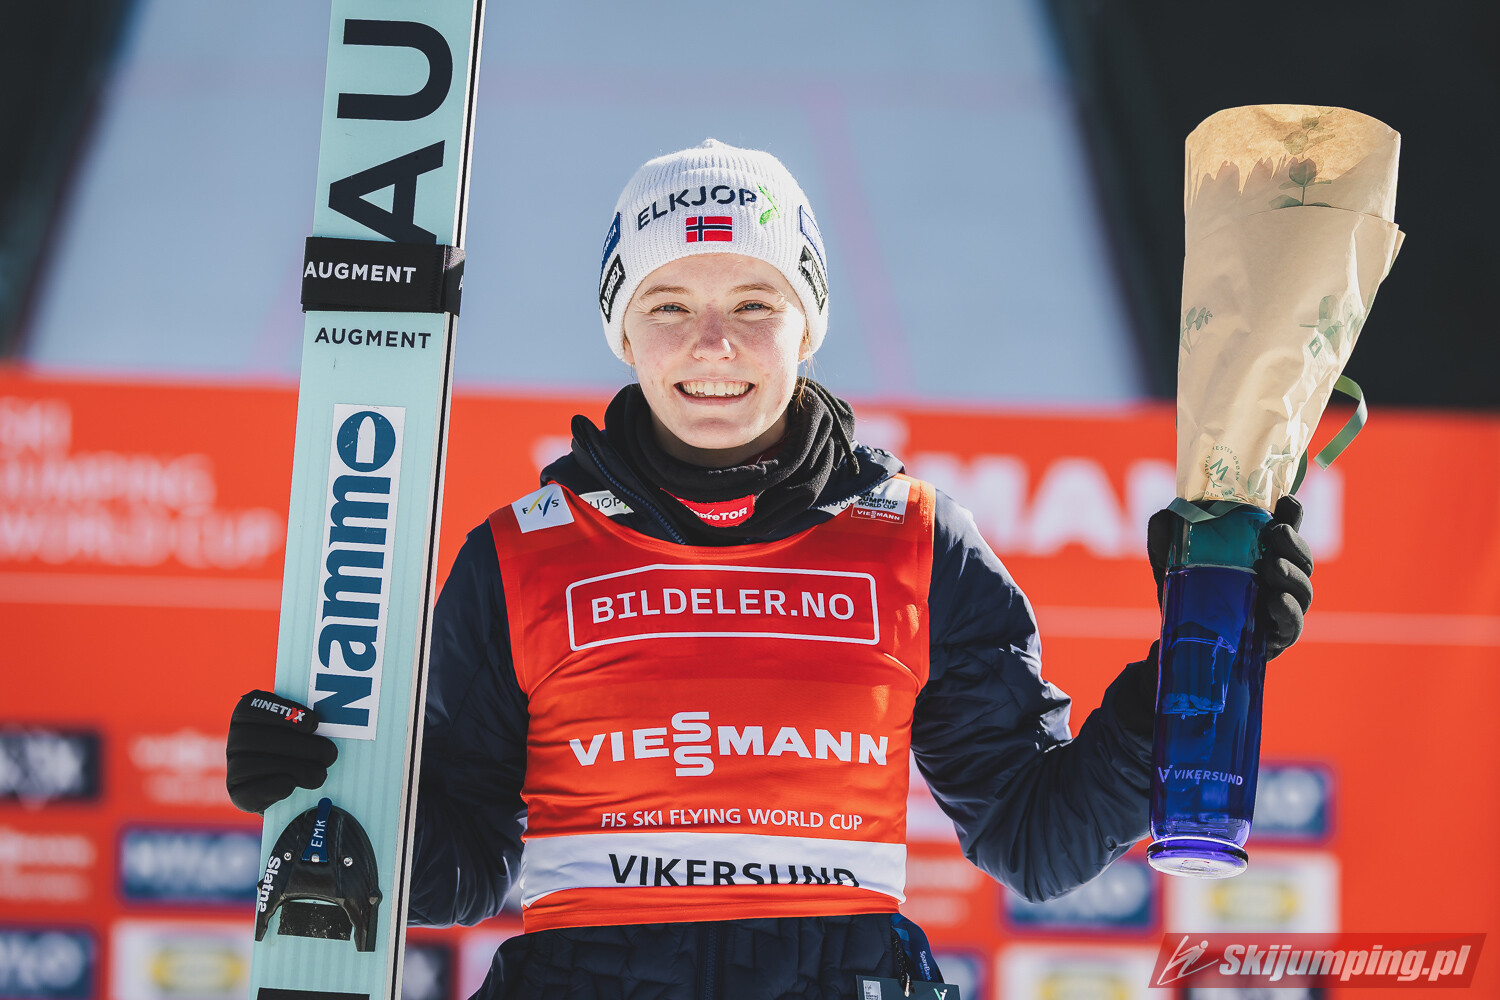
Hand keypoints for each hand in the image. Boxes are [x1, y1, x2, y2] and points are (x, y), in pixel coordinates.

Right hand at [225, 689, 337, 812]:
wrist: (294, 791)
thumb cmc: (304, 751)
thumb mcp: (306, 731)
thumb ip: (309, 722)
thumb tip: (331, 720)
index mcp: (247, 715)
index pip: (254, 705)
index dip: (283, 712)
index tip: (313, 724)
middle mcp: (235, 740)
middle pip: (259, 738)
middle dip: (300, 746)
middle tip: (330, 755)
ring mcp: (233, 768)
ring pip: (254, 764)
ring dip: (295, 769)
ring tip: (320, 774)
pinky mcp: (238, 794)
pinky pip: (250, 790)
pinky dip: (274, 787)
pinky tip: (292, 785)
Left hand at [1147, 496, 1313, 659]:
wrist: (1177, 641)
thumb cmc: (1185, 592)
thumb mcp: (1171, 560)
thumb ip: (1167, 535)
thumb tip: (1165, 515)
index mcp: (1261, 553)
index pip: (1286, 530)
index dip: (1291, 515)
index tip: (1286, 502)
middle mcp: (1278, 578)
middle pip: (1302, 559)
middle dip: (1295, 543)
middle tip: (1277, 532)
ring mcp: (1281, 608)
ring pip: (1303, 590)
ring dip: (1293, 575)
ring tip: (1273, 566)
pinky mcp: (1276, 638)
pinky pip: (1292, 625)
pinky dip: (1288, 611)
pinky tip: (1275, 600)